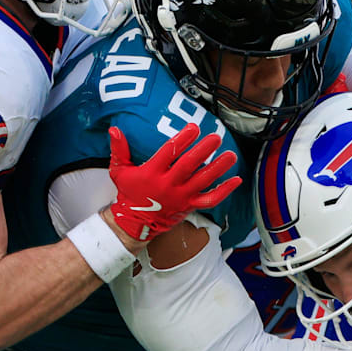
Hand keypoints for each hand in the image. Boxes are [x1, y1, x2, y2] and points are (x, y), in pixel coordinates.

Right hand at [108, 123, 241, 241]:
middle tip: (216, 137)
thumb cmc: (128, 193)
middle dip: (203, 150)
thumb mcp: (119, 170)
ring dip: (218, 168)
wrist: (134, 222)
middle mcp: (168, 184)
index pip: (169, 153)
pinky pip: (210, 199)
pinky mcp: (189, 206)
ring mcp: (180, 196)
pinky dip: (224, 190)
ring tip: (231, 155)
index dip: (182, 139)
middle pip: (189, 165)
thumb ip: (119, 150)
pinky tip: (236, 179)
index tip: (194, 128)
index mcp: (151, 173)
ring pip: (203, 181)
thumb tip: (114, 130)